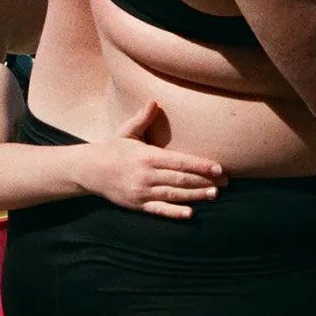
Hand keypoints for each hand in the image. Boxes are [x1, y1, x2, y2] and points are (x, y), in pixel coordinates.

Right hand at [84, 102, 225, 218]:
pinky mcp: (138, 205)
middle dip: (205, 180)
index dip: (200, 165)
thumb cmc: (112, 149)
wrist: (89, 170)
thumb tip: (154, 102)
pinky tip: (190, 213)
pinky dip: (175, 212)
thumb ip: (142, 119)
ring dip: (196, 195)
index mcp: (146, 156)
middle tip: (226, 182)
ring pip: (174, 194)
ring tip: (215, 194)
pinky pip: (159, 210)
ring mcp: (142, 191)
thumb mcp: (126, 132)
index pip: (179, 161)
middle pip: (181, 179)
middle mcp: (146, 175)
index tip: (218, 168)